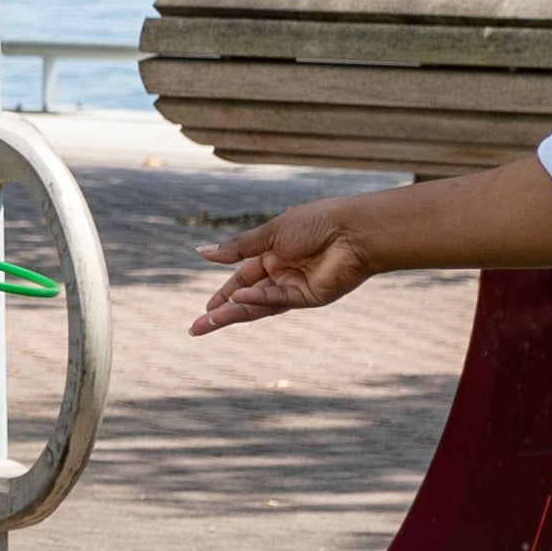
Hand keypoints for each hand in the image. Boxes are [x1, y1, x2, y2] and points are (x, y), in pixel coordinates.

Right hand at [192, 195, 382, 334]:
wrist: (354, 231)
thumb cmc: (316, 222)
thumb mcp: (270, 233)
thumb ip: (238, 248)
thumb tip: (202, 252)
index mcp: (274, 251)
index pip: (243, 276)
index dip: (224, 292)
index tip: (206, 306)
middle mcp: (283, 271)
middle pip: (247, 297)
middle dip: (222, 312)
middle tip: (197, 328)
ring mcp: (295, 286)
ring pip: (258, 305)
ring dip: (233, 314)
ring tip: (207, 323)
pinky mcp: (309, 297)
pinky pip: (276, 301)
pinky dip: (256, 300)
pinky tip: (238, 300)